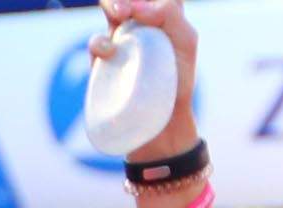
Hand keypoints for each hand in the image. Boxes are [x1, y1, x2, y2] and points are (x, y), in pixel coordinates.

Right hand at [95, 0, 200, 155]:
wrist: (163, 121)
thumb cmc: (178, 81)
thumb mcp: (186, 42)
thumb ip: (170, 14)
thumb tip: (138, 9)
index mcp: (160, 15)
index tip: (144, 8)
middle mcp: (139, 23)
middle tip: (126, 9)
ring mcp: (120, 40)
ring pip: (108, 8)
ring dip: (111, 4)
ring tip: (119, 13)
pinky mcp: (104, 61)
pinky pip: (96, 43)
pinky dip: (100, 42)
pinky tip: (109, 51)